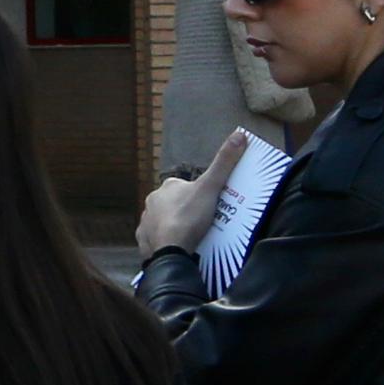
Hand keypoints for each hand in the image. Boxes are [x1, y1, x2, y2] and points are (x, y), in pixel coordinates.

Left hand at [134, 132, 242, 259]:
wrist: (170, 250)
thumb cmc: (189, 216)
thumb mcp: (211, 187)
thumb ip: (224, 163)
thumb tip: (239, 134)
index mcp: (166, 188)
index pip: (184, 187)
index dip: (198, 195)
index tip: (210, 205)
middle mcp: (152, 201)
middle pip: (174, 204)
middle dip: (187, 211)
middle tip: (205, 222)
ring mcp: (145, 221)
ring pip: (165, 221)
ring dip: (177, 226)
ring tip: (195, 236)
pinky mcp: (144, 240)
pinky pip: (157, 238)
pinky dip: (167, 241)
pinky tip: (179, 247)